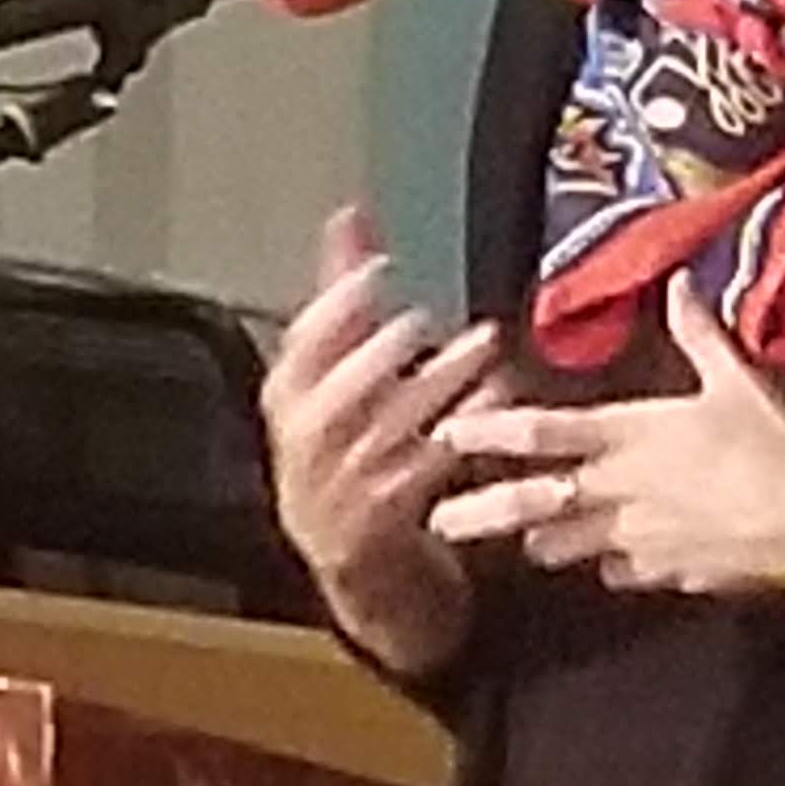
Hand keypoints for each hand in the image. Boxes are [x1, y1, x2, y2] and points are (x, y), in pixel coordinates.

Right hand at [258, 206, 506, 670]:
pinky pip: (429, 470)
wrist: (362, 571)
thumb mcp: (340, 376)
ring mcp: (345, 490)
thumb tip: (349, 214)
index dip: (336, 309)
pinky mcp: (389, 523)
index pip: (298, 348)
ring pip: (389, 428)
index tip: (378, 271)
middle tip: (422, 319)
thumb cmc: (352, 451)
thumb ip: (345, 294)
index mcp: (287, 403)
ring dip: (439, 385)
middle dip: (378, 352)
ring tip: (485, 345)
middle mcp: (306, 448)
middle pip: (335, 393)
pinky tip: (497, 400)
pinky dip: (464, 432)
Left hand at [430, 275, 784, 600]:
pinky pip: (624, 570)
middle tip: (437, 523)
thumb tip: (679, 284)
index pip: (545, 431)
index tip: (447, 434)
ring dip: (542, 542)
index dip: (492, 431)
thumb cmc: (777, 443)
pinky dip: (613, 564)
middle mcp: (621, 489)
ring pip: (571, 545)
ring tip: (518, 546)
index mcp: (632, 434)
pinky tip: (612, 562)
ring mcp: (640, 538)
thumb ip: (699, 335)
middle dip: (482, 513)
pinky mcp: (668, 573)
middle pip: (536, 502)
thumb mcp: (738, 380)